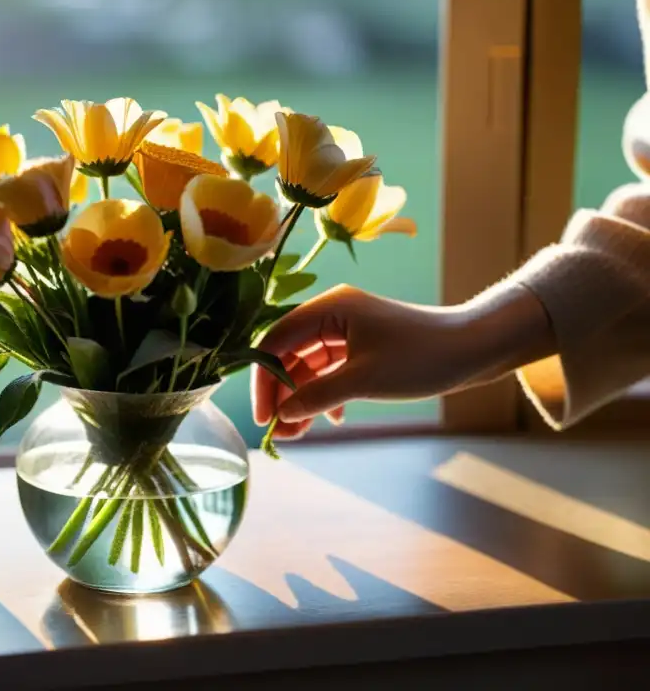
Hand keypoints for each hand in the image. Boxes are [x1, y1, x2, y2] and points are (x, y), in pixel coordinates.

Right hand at [251, 283, 555, 438]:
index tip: (264, 417)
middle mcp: (333, 314)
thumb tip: (283, 416)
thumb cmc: (422, 357)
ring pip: (310, 366)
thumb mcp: (364, 380)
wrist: (477, 348)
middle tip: (281, 431)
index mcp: (329, 308)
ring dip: (303, 398)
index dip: (264, 380)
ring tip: (299, 432)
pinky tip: (333, 419)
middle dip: (283, 393)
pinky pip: (331, 370)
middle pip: (289, 354)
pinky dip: (326, 394)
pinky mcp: (364, 347)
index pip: (276, 341)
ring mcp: (349, 330)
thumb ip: (317, 396)